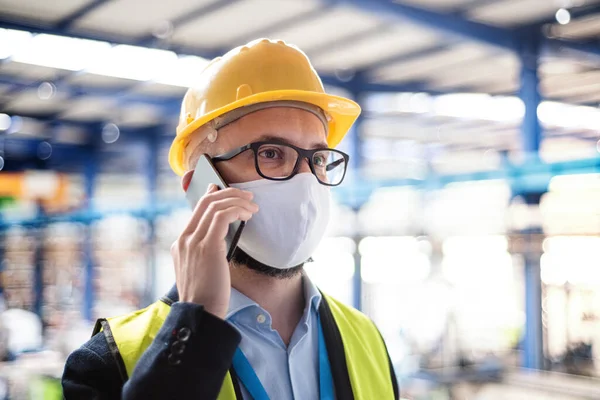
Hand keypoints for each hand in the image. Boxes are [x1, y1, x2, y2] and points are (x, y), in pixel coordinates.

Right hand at [171, 182, 257, 317]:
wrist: (200, 314)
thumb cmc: (207, 296)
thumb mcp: (201, 270)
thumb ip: (206, 251)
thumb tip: (222, 236)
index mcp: (180, 244)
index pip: (197, 210)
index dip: (213, 195)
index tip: (226, 189)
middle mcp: (184, 239)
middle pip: (205, 202)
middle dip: (229, 194)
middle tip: (248, 197)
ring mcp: (193, 242)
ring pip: (215, 206)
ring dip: (238, 202)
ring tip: (253, 208)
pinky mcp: (207, 246)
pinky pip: (222, 216)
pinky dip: (237, 210)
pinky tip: (247, 216)